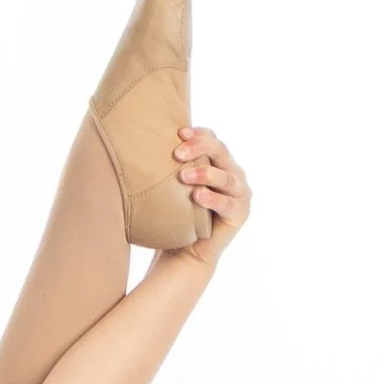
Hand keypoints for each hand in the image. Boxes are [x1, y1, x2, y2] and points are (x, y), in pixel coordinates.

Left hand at [172, 125, 250, 263]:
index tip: (179, 132)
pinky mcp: (240, 213)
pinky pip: (227, 203)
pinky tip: (198, 196)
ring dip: (205, 173)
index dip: (199, 134)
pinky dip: (213, 199)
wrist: (185, 251)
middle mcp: (232, 172)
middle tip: (177, 153)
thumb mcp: (174, 186)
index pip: (213, 138)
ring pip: (226, 177)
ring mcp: (239, 192)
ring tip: (183, 176)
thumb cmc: (178, 213)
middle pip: (221, 151)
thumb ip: (172, 166)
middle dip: (200, 147)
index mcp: (218, 161)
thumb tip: (143, 146)